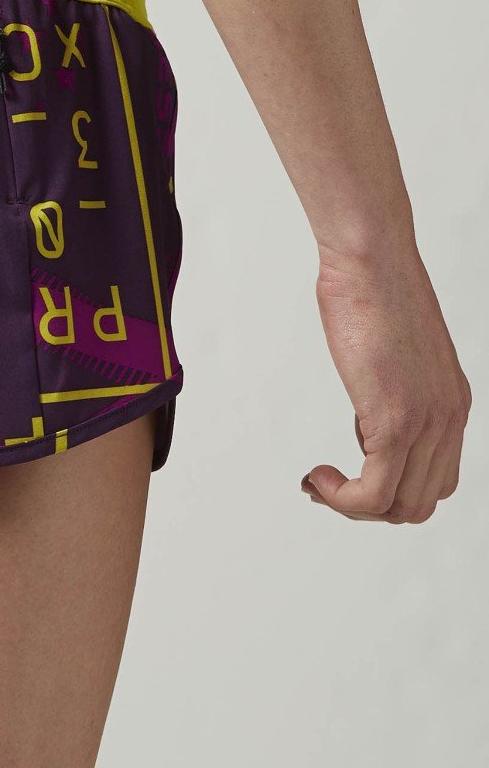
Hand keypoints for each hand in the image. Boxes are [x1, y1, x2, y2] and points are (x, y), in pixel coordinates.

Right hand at [303, 244, 470, 521]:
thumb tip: (371, 399)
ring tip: (319, 481)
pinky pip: (375, 493)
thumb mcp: (391, 348)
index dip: (387, 489)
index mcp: (450, 405)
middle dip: (366, 505)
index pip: (435, 480)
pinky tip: (317, 474)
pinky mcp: (396, 421)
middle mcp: (448, 420)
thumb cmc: (372, 289)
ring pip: (400, 507)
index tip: (344, 472)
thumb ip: (391, 382)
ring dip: (351, 505)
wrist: (372, 260)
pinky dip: (342, 498)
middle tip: (324, 483)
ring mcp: (427, 423)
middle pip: (420, 503)